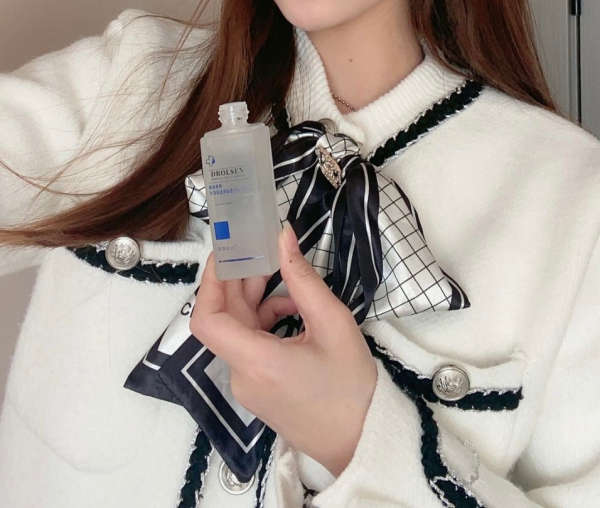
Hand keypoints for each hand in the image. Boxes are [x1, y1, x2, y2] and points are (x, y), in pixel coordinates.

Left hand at [190, 221, 377, 476]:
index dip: (209, 282)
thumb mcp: (333, 322)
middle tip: (259, 248)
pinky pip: (250, 346)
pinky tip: (294, 307)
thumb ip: (302, 277)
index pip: (207, 320)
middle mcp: (242, 375)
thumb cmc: (351, 385)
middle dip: (238, 280)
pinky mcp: (259, 390)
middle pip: (225, 319)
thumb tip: (283, 236)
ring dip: (255, 299)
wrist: (363, 441)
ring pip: (238, 331)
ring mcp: (248, 386)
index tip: (225, 251)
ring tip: (282, 274)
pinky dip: (265, 321)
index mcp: (256, 362)